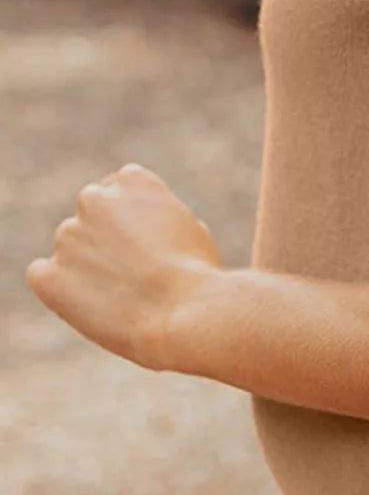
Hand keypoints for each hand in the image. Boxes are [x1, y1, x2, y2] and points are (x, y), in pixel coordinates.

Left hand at [25, 162, 222, 370]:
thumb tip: (145, 230)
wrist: (185, 314)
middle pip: (91, 218)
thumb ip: (158, 219)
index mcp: (132, 181)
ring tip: (122, 298)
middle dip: (106, 241)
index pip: (117, 192)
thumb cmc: (198, 276)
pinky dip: (60, 290)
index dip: (131, 223)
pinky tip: (91, 305)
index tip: (144, 246)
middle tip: (133, 274)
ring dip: (86, 267)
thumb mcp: (190, 230)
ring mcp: (67, 236)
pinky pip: (43, 276)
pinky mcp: (49, 274)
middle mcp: (93, 199)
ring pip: (70, 249)